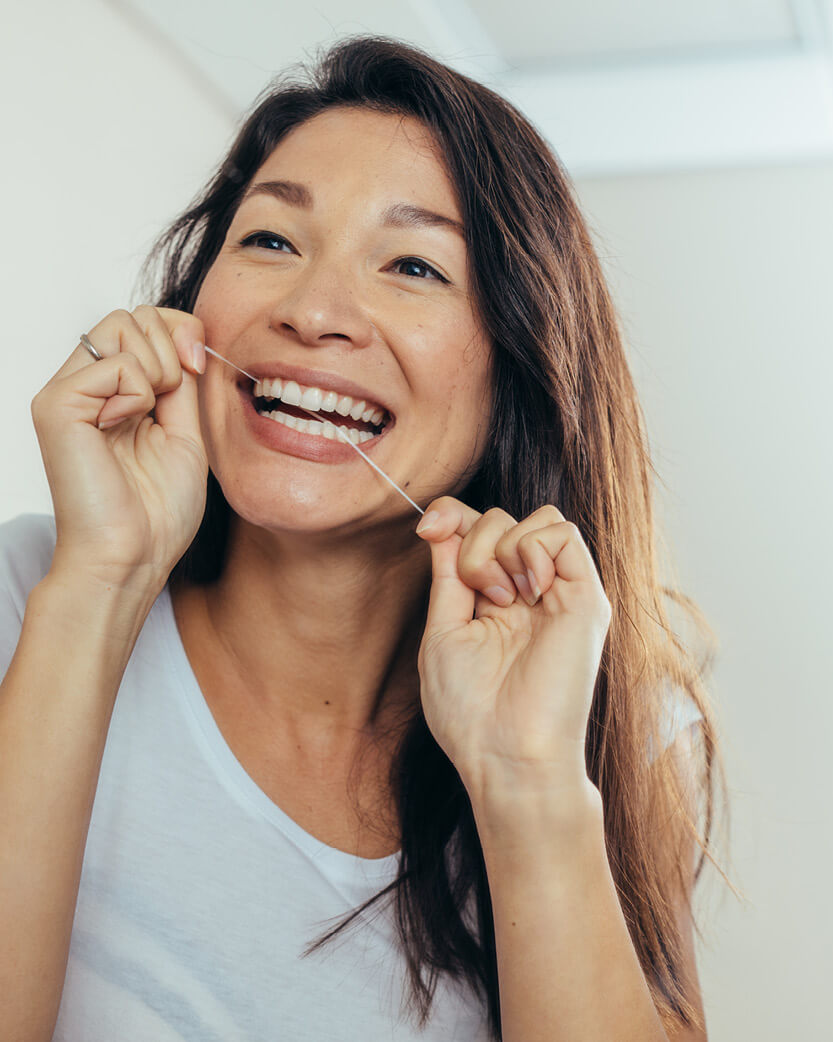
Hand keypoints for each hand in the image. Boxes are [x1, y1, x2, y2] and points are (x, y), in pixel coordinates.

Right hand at [31, 306, 208, 591]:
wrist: (133, 557)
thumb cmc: (157, 512)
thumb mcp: (185, 433)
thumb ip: (182, 383)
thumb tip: (187, 336)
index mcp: (114, 394)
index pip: (144, 322)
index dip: (180, 330)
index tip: (197, 367)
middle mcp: (85, 387)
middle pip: (132, 314)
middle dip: (171, 347)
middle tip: (171, 401)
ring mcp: (66, 393)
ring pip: (121, 324)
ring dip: (157, 370)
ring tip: (146, 418)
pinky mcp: (56, 405)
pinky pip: (115, 363)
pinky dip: (138, 393)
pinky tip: (124, 428)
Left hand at [414, 497, 611, 800]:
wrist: (507, 755)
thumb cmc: (470, 710)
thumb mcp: (443, 630)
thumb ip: (448, 573)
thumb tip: (442, 522)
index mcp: (493, 599)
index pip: (477, 529)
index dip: (451, 515)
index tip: (428, 528)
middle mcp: (528, 591)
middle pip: (501, 517)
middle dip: (473, 542)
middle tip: (478, 596)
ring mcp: (559, 592)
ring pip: (536, 517)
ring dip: (503, 547)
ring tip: (502, 599)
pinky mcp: (585, 598)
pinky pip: (563, 533)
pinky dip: (534, 548)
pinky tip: (528, 590)